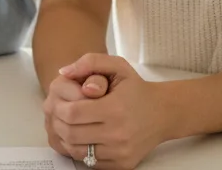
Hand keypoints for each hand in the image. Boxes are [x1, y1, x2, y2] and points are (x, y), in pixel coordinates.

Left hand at [51, 54, 168, 169]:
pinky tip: (81, 137)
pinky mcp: (122, 164)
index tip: (59, 102)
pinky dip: (80, 151)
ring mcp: (121, 152)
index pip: (72, 113)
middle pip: (71, 134)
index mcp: (115, 109)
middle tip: (58, 114)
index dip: (59, 108)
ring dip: (66, 138)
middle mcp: (119, 134)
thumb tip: (63, 72)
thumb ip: (89, 62)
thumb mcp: (117, 66)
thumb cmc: (136, 88)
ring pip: (77, 151)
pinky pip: (90, 162)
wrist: (163, 113)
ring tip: (67, 125)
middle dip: (58, 123)